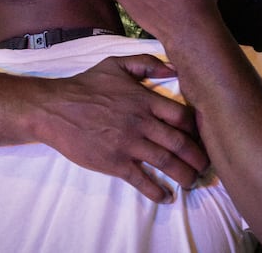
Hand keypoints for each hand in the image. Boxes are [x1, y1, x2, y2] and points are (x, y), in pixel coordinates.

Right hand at [31, 54, 208, 202]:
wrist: (55, 109)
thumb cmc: (86, 86)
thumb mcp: (116, 65)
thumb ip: (146, 63)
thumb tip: (173, 68)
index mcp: (144, 100)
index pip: (183, 117)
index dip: (197, 130)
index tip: (202, 138)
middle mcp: (141, 123)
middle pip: (180, 143)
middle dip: (198, 158)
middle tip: (206, 167)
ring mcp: (128, 144)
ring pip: (166, 163)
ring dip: (184, 175)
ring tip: (192, 182)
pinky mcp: (114, 162)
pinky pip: (142, 180)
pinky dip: (157, 191)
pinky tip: (166, 198)